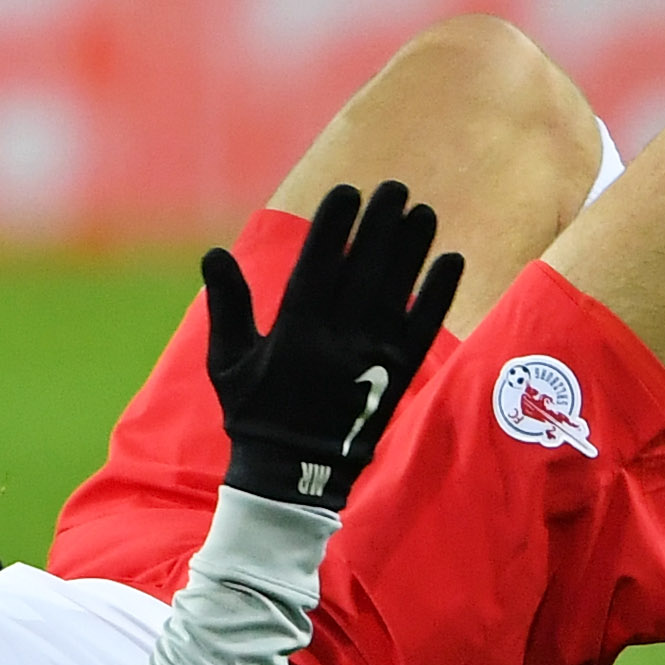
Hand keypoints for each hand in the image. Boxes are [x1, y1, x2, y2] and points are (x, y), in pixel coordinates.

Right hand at [196, 181, 461, 509]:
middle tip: (394, 187)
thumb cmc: (254, 414)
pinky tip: (451, 261)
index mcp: (295, 332)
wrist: (294, 477)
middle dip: (380, 224)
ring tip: (423, 211)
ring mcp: (372, 358)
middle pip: (365, 269)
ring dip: (413, 249)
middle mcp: (338, 339)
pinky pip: (423, 327)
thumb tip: (213, 252)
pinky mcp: (398, 376)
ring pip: (397, 291)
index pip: (319, 264)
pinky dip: (437, 294)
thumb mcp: (227, 361)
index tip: (347, 190)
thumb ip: (226, 305)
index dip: (335, 225)